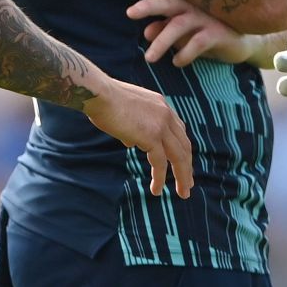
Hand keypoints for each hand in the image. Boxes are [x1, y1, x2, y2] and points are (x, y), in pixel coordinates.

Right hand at [82, 75, 194, 198]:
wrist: (98, 94)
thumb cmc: (103, 101)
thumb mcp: (124, 113)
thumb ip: (132, 127)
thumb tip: (131, 143)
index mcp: (161, 105)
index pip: (179, 130)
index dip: (182, 148)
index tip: (183, 162)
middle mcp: (166, 114)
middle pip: (184, 145)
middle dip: (187, 166)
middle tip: (188, 183)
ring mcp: (161, 125)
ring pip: (179, 156)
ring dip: (182, 176)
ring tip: (183, 193)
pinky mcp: (152, 136)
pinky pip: (160, 163)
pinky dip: (159, 178)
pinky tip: (156, 190)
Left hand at [120, 0, 259, 65]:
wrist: (242, 42)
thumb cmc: (208, 31)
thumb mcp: (183, 31)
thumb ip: (164, 27)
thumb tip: (146, 30)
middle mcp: (194, 4)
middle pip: (169, 1)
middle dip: (149, 5)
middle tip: (130, 13)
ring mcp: (207, 17)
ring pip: (179, 25)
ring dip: (162, 41)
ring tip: (149, 58)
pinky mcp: (218, 33)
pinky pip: (197, 43)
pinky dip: (185, 53)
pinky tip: (177, 62)